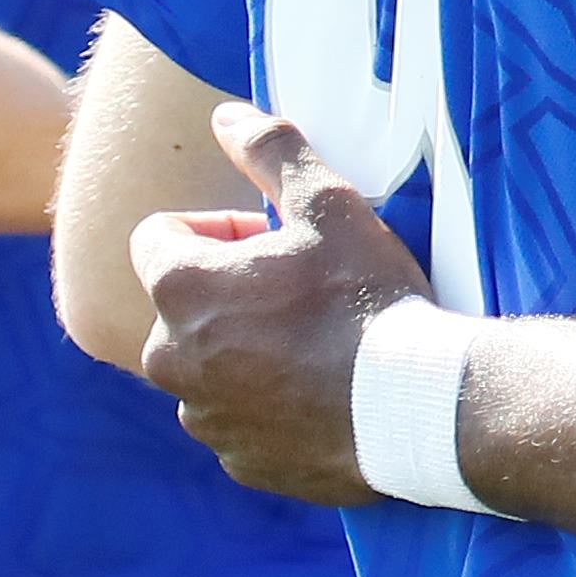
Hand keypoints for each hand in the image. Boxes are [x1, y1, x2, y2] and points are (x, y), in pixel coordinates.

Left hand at [132, 103, 427, 506]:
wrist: (417, 405)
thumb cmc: (368, 299)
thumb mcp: (329, 205)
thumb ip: (269, 150)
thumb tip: (224, 115)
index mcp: (178, 288)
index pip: (158, 237)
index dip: (218, 230)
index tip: (275, 243)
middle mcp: (168, 357)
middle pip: (183, 305)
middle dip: (231, 293)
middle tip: (306, 292)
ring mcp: (202, 415)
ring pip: (209, 365)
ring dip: (247, 350)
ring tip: (322, 345)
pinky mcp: (237, 460)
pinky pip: (239, 420)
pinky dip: (270, 404)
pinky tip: (326, 392)